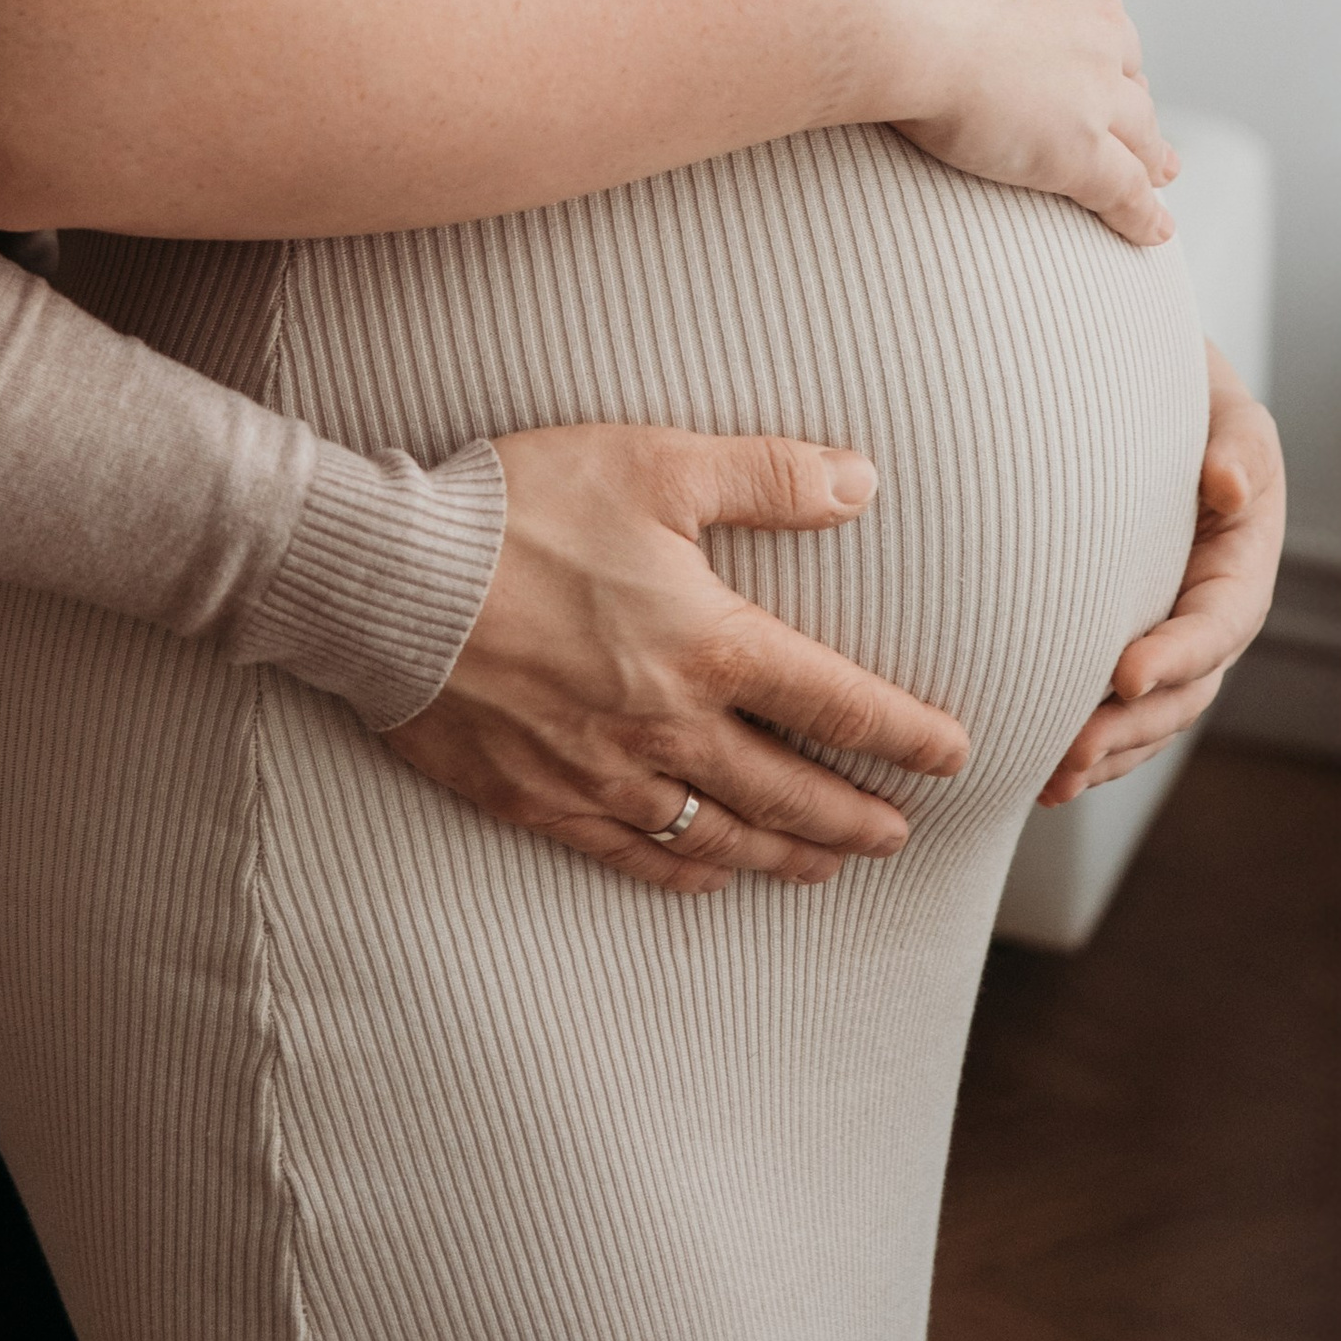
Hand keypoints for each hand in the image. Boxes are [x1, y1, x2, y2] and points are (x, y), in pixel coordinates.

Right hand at [383, 422, 969, 896]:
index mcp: (709, 645)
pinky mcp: (538, 797)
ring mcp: (603, 774)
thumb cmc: (519, 509)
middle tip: (900, 834)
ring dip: (787, 855)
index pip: (837, 703)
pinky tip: (712, 877)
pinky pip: (634, 855)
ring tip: (829, 866)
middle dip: (856, 817)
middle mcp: (669, 728)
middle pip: (790, 790)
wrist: (387, 579)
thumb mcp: (653, 463)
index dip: (906, 735)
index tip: (953, 757)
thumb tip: (863, 480)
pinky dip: (687, 872)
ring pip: (723, 834)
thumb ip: (765, 476)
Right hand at [853, 0, 1176, 248]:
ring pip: (1137, 126)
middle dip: (1122, 80)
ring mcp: (1094, 87)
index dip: (1084, 15)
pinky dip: (1141, 214)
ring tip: (1161, 170)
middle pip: (1122, 57)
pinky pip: (1122, 191)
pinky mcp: (1076, 151)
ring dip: (1150, 149)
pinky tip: (1153, 232)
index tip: (1076, 31)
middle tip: (1125, 106)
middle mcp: (1100, 16)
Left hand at [1039, 344, 1285, 798]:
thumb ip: (1236, 445)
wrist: (1140, 394)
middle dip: (1132, 728)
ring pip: (1150, 715)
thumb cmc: (1186, 394)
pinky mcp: (1126, 642)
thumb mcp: (1225, 407)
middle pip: (1184, 691)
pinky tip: (1040, 776)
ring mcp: (1170, 634)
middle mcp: (1209, 611)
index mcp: (1242, 562)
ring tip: (1051, 782)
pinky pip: (1117, 709)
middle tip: (1070, 754)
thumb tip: (1228, 488)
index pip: (1218, 622)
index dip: (1177, 654)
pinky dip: (1089, 744)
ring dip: (1107, 754)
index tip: (1123, 674)